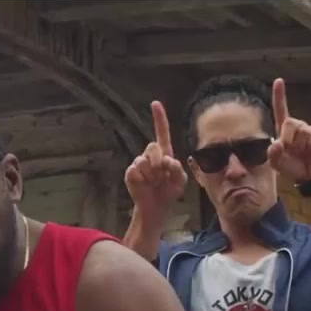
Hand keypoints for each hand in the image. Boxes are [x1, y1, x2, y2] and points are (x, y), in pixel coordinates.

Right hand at [124, 100, 186, 222]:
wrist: (156, 208)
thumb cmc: (169, 191)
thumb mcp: (180, 181)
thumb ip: (177, 169)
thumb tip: (167, 159)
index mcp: (164, 153)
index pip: (162, 132)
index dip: (159, 118)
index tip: (155, 103)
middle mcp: (150, 155)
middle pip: (153, 146)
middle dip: (159, 163)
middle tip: (162, 177)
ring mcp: (139, 163)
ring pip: (143, 160)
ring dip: (152, 175)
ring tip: (154, 183)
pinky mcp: (130, 172)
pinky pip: (135, 170)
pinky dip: (143, 180)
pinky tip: (145, 186)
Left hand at [266, 77, 310, 181]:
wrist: (309, 176)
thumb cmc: (292, 166)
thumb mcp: (277, 164)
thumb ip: (273, 154)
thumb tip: (276, 144)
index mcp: (284, 130)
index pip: (281, 110)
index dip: (279, 95)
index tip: (278, 80)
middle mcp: (297, 127)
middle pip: (289, 122)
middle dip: (288, 138)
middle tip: (292, 151)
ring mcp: (309, 130)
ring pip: (301, 130)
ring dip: (299, 145)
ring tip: (303, 153)